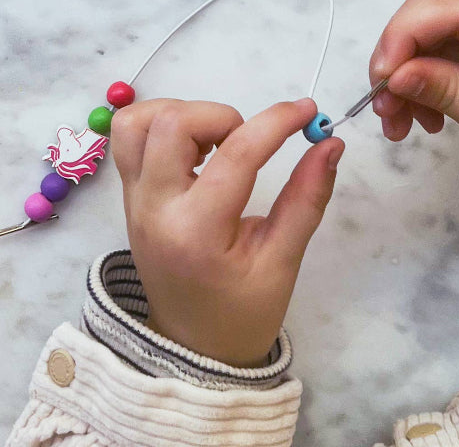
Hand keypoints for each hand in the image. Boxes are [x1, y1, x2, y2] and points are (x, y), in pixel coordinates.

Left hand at [111, 97, 342, 366]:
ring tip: (217, 142)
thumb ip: (306, 198)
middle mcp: (154, 208)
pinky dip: (160, 124)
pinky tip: (195, 148)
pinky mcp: (127, 194)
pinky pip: (127, 137)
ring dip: (183, 114)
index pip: (236, 154)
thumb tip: (331, 144)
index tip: (308, 111)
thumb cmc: (242, 311)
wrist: (192, 347)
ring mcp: (133, 199)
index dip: (277, 122)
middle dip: (222, 116)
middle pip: (172, 124)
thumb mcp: (283, 261)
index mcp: (197, 232)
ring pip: (137, 122)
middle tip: (250, 141)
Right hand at [368, 0, 458, 173]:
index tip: (381, 84)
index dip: (401, 39)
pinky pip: (437, 38)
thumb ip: (449, 92)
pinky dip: (421, 72)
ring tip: (401, 122)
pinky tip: (423, 111)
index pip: (444, 8)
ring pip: (424, 26)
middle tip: (383, 111)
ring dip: (404, 71)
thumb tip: (394, 76)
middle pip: (427, 11)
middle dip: (396, 60)